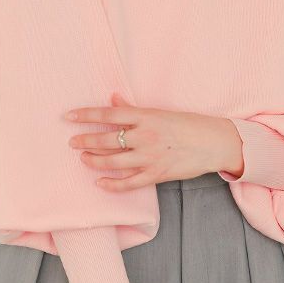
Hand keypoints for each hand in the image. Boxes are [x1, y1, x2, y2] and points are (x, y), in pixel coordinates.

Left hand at [64, 92, 244, 190]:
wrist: (214, 143)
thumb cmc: (188, 125)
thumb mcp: (160, 112)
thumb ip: (134, 109)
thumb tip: (113, 98)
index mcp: (146, 116)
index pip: (108, 114)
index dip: (86, 115)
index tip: (69, 117)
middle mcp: (145, 135)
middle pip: (107, 138)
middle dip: (86, 140)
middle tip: (72, 142)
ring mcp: (150, 157)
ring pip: (114, 161)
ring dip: (95, 160)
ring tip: (83, 158)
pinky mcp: (156, 174)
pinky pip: (129, 183)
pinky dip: (112, 184)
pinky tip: (100, 182)